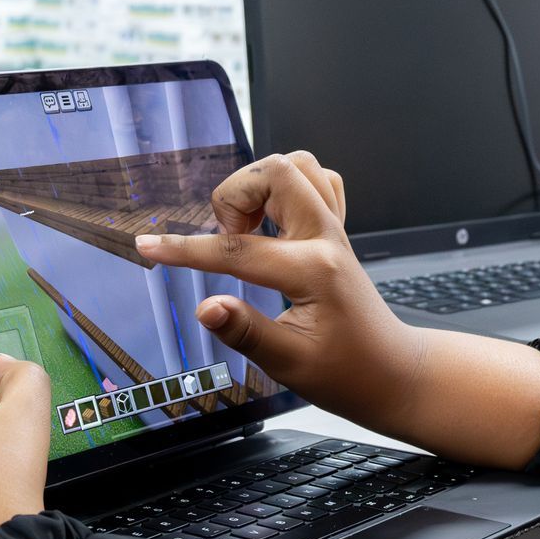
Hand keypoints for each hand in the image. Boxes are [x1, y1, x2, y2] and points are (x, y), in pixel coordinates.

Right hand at [135, 152, 426, 436]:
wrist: (392, 372)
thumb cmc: (347, 373)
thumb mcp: (290, 364)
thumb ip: (245, 331)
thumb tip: (205, 307)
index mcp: (313, 272)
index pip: (237, 250)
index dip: (184, 250)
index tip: (147, 246)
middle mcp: (327, 238)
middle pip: (277, 171)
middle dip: (236, 195)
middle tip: (227, 237)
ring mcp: (335, 230)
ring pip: (298, 165)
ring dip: (260, 185)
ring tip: (247, 227)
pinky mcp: (337, 232)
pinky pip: (316, 180)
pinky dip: (286, 188)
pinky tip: (272, 222)